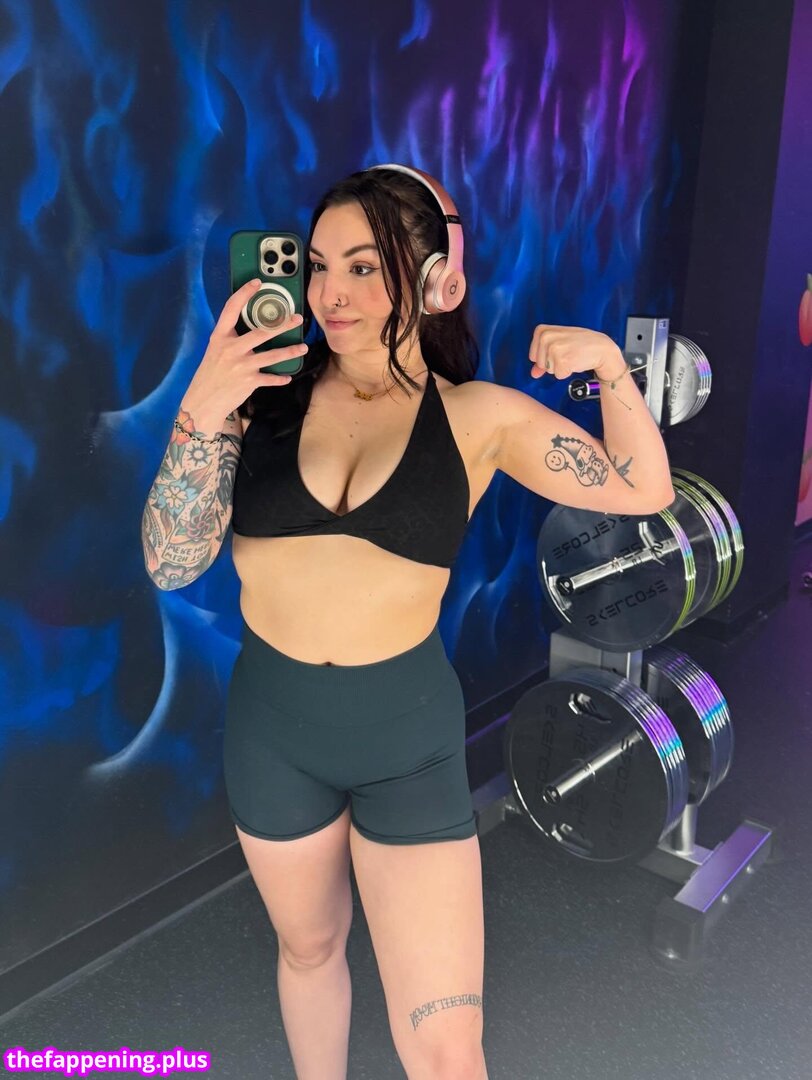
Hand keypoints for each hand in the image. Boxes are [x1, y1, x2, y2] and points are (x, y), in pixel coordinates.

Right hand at [182, 278, 309, 426]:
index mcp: (220, 337)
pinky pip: (270, 379)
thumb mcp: (215, 350)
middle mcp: (231, 349)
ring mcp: (241, 366)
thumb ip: (231, 339)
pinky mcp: (249, 382)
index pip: (231, 308)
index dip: (244, 293)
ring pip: (272, 356)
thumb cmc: (211, 373)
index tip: (257, 283)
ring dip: (290, 351)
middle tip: (297, 318)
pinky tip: (288, 376)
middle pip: (261, 332)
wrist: (203, 401)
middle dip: (283, 324)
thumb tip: (252, 328)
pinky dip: (280, 378)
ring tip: (303, 347)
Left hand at [528, 324, 624, 380]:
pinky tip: (575, 361)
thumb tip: (533, 374)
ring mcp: (554, 349)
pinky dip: (567, 372)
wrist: (601, 348)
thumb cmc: (580, 344)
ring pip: (549, 370)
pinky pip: (558, 375)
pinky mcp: (562, 361)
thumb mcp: (559, 344)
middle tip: (567, 352)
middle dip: (553, 363)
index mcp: (542, 330)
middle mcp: (546, 338)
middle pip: (540, 364)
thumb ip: (543, 358)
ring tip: (571, 356)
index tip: (560, 348)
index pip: (532, 356)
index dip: (546, 357)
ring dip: (560, 367)